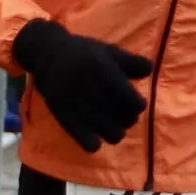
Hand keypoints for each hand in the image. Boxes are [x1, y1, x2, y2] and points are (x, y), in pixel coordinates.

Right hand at [10, 18, 153, 151]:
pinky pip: (79, 135)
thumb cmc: (84, 52)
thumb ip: (131, 61)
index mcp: (100, 67)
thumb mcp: (108, 51)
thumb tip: (149, 70)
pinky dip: (91, 143)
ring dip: (115, 133)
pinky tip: (96, 143)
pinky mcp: (60, 111)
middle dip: (128, 119)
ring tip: (117, 129)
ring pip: (104, 129)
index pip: (127, 96)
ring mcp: (72, 99)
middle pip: (119, 115)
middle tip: (128, 117)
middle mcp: (86, 83)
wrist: (46, 52)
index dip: (137, 105)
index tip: (138, 105)